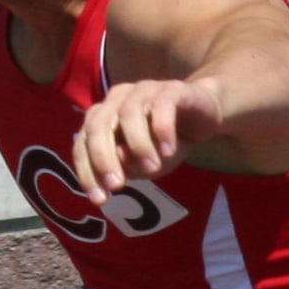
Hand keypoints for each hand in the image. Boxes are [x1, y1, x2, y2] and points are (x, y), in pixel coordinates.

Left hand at [72, 74, 224, 198]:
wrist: (205, 115)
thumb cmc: (166, 142)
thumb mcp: (145, 164)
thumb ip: (128, 166)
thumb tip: (118, 163)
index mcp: (103, 118)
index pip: (83, 143)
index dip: (87, 172)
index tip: (100, 199)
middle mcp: (117, 100)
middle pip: (98, 125)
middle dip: (103, 158)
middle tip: (117, 185)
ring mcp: (143, 90)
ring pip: (128, 113)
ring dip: (138, 145)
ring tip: (152, 170)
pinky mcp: (171, 89)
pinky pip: (162, 106)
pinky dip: (162, 130)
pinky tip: (168, 151)